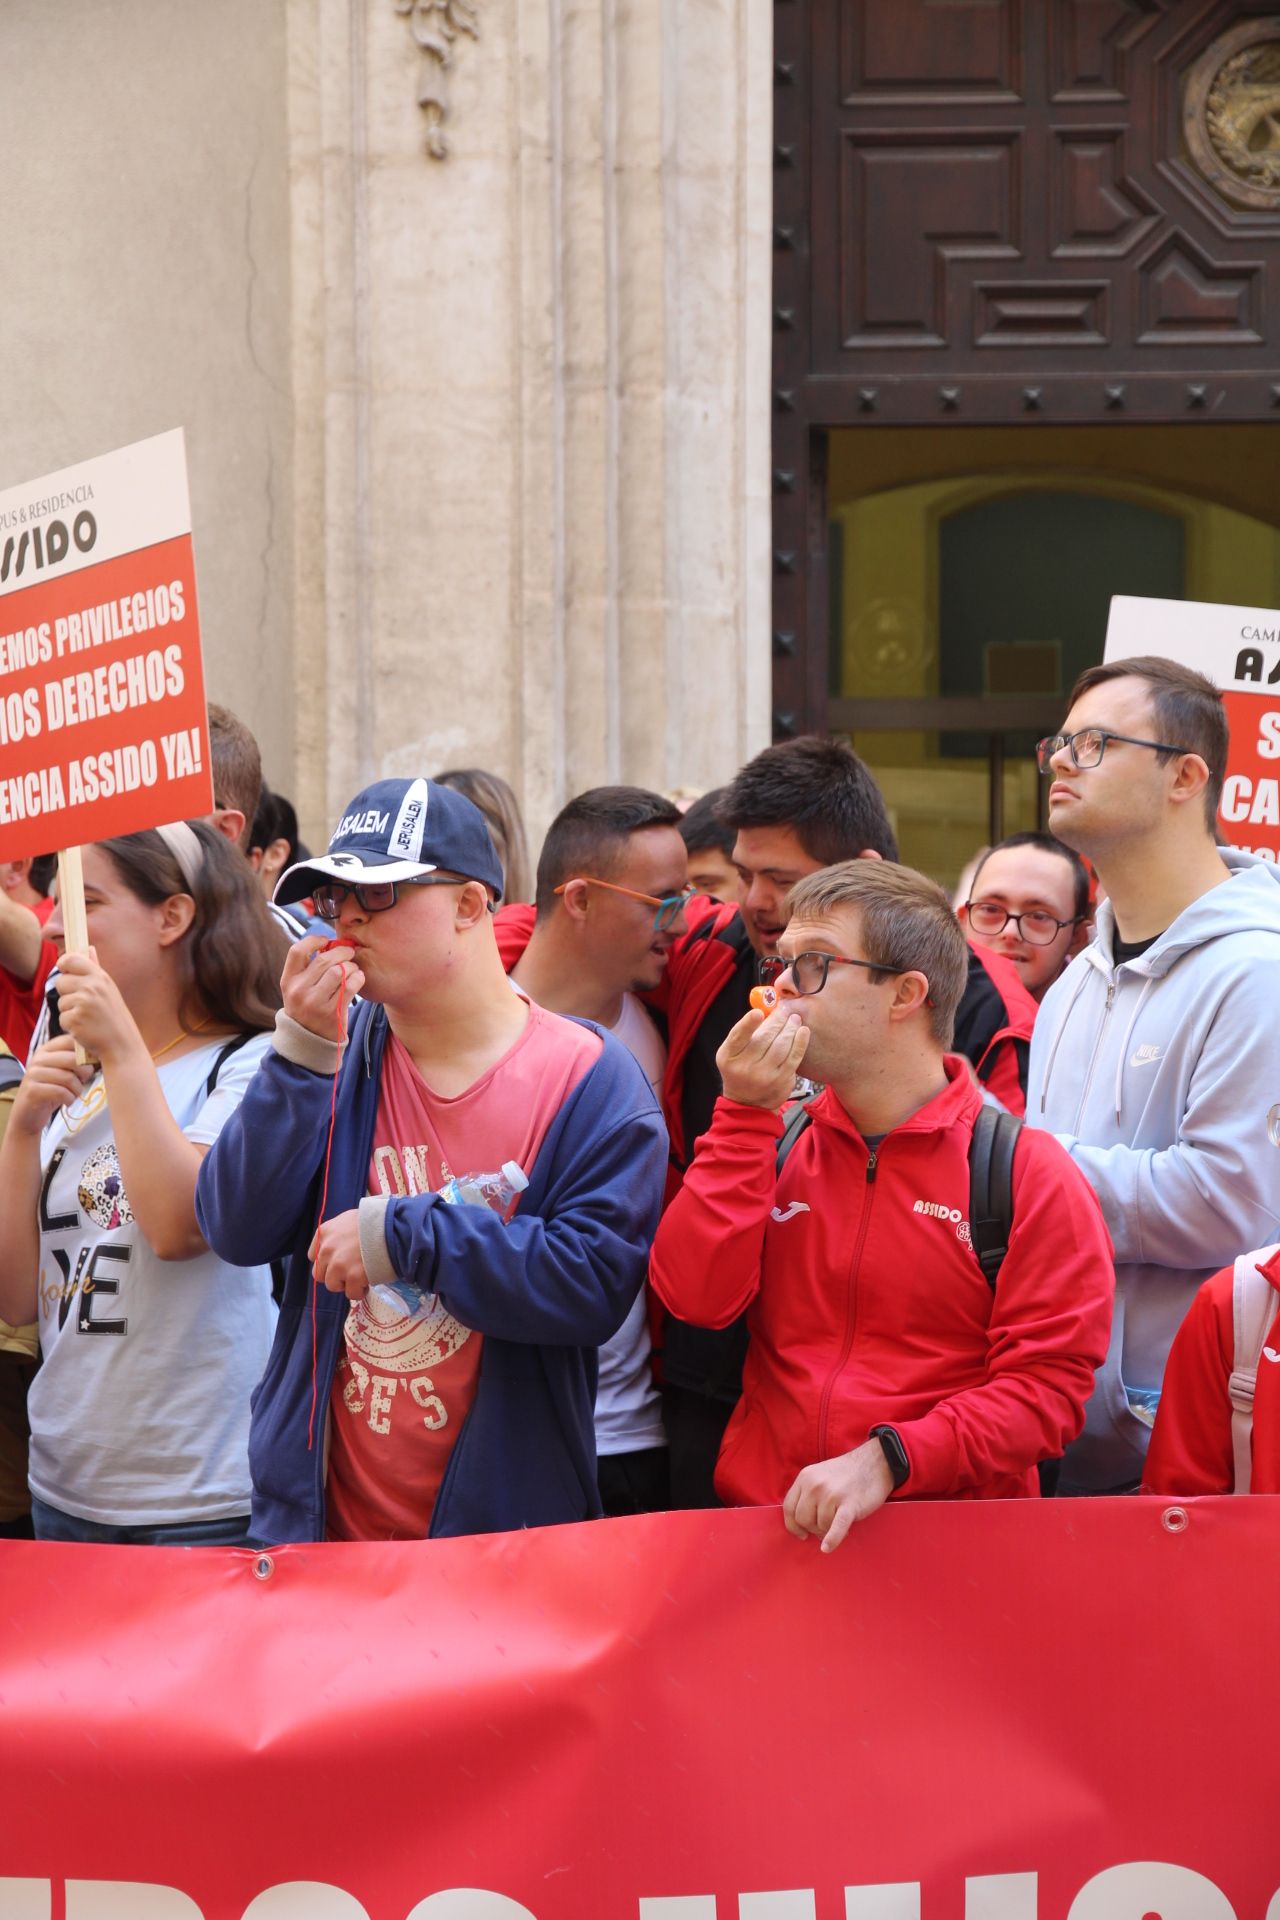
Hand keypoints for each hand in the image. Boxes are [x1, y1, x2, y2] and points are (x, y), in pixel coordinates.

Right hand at [8, 1035, 95, 1136]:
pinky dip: (69, 1099)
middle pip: (73, 1059)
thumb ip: (76, 1061)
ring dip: (77, 1089)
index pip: (71, 1041)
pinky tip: (67, 1101)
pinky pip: (61, 1092)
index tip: (91, 1064)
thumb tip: (99, 1056)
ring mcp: (33, 1073)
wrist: (29, 1114)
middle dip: (85, 1073)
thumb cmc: (52, 1090)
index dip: (87, 1052)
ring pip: (68, 1078)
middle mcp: (38, 1058)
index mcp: (46, 1049)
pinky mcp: (32, 1090)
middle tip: (82, 1082)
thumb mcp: (64, 1072)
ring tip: (74, 1094)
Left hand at [52, 950, 139, 1067]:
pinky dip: (70, 1026)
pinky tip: (85, 1029)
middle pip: (60, 982)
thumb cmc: (115, 1017)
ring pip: (61, 1002)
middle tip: (83, 1005)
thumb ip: (95, 969)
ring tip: (88, 1019)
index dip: (64, 963)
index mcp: (100, 977)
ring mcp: (82, 1003)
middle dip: (67, 994)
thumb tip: (88, 947)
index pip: (71, 959)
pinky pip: (62, 1018)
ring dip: (70, 1012)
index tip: (64, 970)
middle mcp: (91, 987)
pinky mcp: (75, 1019)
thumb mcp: (109, 990)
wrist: (122, 1045)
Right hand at [282, 936, 364, 1041]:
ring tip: (353, 968)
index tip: (325, 940)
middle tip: (349, 952)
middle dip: (341, 952)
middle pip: (324, 960)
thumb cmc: (306, 1006)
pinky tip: (358, 978)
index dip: (313, 940)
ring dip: (351, 966)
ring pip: (339, 971)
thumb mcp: (297, 988)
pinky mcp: (333, 1012)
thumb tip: (330, 942)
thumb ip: (308, 967)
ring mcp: (315, 1003)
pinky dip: (358, 978)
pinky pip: (351, 986)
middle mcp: (299, 991)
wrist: (309, 1040)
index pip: (297, 951)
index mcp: (288, 981)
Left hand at [309, 1208, 367, 1299]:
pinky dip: (359, 1291)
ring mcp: (339, 1264)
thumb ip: (338, 1234)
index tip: (339, 1261)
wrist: (393, 1227)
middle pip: (320, 1274)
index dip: (327, 1261)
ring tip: (360, 1277)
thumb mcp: (350, 1219)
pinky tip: (368, 1282)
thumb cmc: (375, 1221)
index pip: (314, 1256)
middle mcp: (327, 1249)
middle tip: (351, 1271)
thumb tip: (339, 1247)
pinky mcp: (353, 1276)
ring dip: (346, 1284)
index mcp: (324, 1233)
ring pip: (333, 1285)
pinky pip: (351, 1293)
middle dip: (334, 1275)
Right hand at [716, 1003, 809, 1110]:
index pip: (738, 1036)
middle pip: (764, 1037)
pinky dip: (800, 1041)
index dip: (748, 1023)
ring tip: (794, 1019)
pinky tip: (803, 1031)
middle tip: (785, 1009)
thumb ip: (743, 1033)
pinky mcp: (782, 1080)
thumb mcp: (731, 1053)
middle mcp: (745, 1067)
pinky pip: (794, 1056)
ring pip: (781, 1045)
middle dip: (777, 1020)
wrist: (749, 1103)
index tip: (758, 1012)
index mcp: (728, 1056)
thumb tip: (766, 1010)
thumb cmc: (740, 1070)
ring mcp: (765, 1075)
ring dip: (790, 1028)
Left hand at [782, 1440, 894, 1551]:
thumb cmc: (847, 1474)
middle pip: (803, 1519)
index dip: (793, 1525)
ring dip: (829, 1530)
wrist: (875, 1463)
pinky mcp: (849, 1505)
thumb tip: (801, 1525)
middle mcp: (815, 1485)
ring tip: (840, 1522)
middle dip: (813, 1528)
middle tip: (826, 1527)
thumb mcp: (819, 1475)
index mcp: (805, 1477)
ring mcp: (831, 1494)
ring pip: (820, 1525)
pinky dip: (832, 1539)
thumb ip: (807, 1494)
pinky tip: (827, 1547)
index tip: (801, 1533)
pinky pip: (836, 1527)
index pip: (789, 1507)